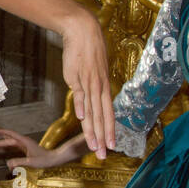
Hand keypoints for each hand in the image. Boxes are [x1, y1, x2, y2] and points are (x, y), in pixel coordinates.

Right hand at [0, 128, 67, 169]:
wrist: (54, 159)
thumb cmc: (44, 160)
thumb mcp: (31, 162)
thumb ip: (18, 162)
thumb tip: (8, 164)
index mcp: (25, 142)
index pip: (11, 135)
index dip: (3, 132)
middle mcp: (24, 142)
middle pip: (9, 140)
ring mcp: (25, 145)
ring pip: (11, 143)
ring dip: (2, 144)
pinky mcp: (26, 149)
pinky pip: (14, 146)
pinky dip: (8, 147)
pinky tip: (4, 148)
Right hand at [59, 10, 114, 159]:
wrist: (83, 32)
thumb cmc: (86, 53)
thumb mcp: (90, 74)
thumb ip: (87, 91)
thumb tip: (84, 105)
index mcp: (103, 89)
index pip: (108, 115)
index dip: (109, 131)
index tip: (111, 147)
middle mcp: (99, 88)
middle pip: (102, 118)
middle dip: (102, 138)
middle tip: (102, 155)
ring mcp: (89, 83)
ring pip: (92, 111)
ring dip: (92, 129)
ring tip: (93, 145)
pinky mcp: (77, 77)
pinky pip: (80, 94)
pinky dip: (81, 106)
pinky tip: (81, 118)